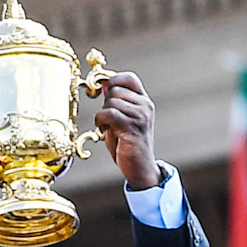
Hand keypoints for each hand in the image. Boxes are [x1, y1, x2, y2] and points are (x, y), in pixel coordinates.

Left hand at [94, 71, 160, 189]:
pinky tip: (104, 131)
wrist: (140, 167)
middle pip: (115, 89)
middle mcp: (145, 106)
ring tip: (108, 128)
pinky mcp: (132, 127)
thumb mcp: (122, 119)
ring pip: (111, 101)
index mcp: (144, 102)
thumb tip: (104, 85)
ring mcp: (141, 116)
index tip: (105, 93)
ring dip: (103, 115)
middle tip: (108, 120)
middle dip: (105, 103)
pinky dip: (101, 121)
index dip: (113, 81)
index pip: (129, 78)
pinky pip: (109, 113)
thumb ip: (115, 102)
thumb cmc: (128, 145)